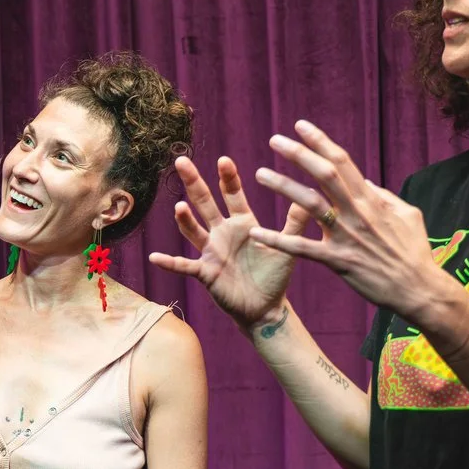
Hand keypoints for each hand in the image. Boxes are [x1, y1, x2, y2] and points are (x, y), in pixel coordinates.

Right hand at [148, 154, 304, 330]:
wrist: (265, 308)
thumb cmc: (275, 276)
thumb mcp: (288, 247)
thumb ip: (296, 223)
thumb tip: (313, 195)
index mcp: (243, 223)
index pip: (233, 194)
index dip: (228, 178)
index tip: (223, 160)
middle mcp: (223, 233)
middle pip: (205, 203)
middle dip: (195, 183)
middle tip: (182, 161)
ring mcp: (211, 251)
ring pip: (193, 230)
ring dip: (185, 220)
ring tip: (179, 207)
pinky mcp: (205, 272)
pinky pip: (184, 265)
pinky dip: (170, 262)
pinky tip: (155, 257)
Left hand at [248, 121, 451, 321]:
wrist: (418, 289)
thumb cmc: (414, 251)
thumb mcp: (407, 215)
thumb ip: (385, 197)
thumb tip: (367, 183)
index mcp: (372, 198)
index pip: (342, 161)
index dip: (320, 141)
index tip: (300, 126)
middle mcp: (357, 212)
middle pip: (324, 174)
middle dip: (298, 154)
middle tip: (274, 139)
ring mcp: (346, 236)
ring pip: (309, 204)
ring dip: (283, 186)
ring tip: (260, 174)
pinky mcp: (338, 261)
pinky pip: (302, 248)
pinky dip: (278, 240)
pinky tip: (256, 232)